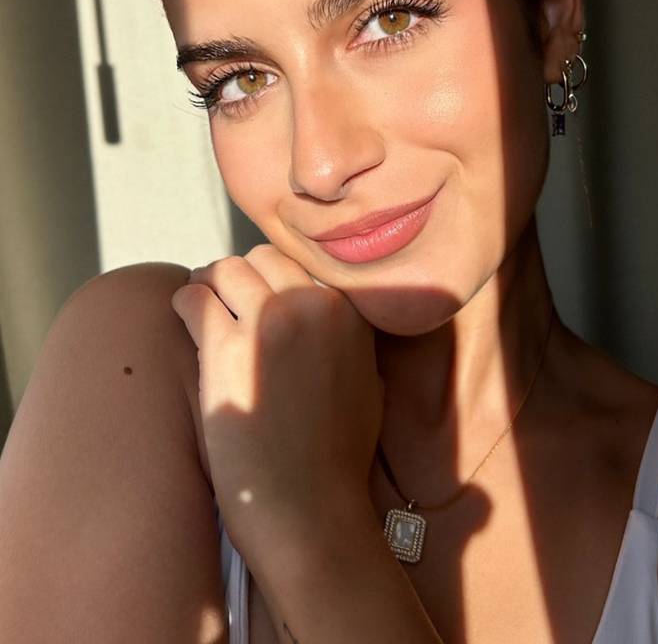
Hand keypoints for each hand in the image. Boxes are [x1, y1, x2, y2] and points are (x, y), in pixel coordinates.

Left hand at [170, 245, 384, 551]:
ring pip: (223, 270)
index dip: (269, 279)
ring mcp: (269, 323)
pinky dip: (184, 305)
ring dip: (208, 286)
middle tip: (224, 302)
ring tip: (201, 311)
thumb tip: (324, 314)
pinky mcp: (225, 348)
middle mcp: (312, 305)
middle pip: (258, 258)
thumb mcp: (365, 382)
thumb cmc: (337, 454)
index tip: (253, 296)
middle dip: (238, 277)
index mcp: (349, 312)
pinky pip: (191, 298)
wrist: (310, 506)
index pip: (297, 263)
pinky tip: (184, 324)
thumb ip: (346, 339)